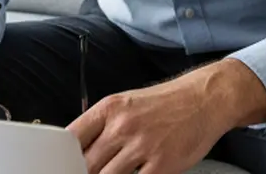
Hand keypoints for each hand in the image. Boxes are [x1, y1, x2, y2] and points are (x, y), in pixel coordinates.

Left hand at [67, 60, 265, 173]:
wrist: (204, 99)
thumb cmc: (165, 103)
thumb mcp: (126, 104)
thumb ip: (101, 126)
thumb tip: (77, 150)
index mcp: (109, 109)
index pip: (71, 138)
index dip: (62, 158)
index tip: (61, 165)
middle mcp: (122, 126)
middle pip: (86, 164)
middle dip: (83, 173)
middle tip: (85, 173)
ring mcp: (142, 146)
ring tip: (110, 173)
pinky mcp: (162, 165)